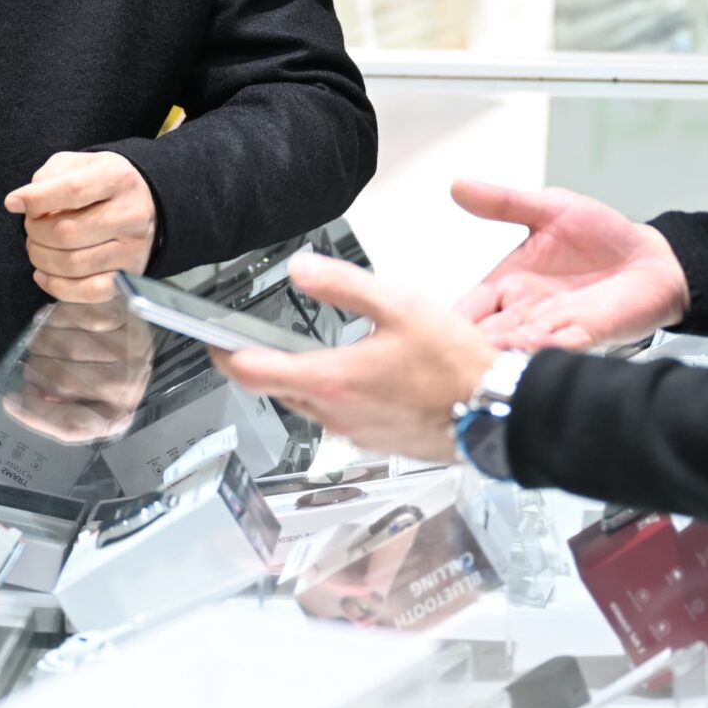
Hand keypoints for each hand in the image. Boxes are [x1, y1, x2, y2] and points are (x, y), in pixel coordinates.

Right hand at [3, 300, 154, 442]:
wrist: (133, 335)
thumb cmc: (102, 371)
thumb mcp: (83, 401)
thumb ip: (56, 408)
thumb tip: (27, 398)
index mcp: (115, 415)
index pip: (71, 424)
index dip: (34, 413)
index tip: (10, 401)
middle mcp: (127, 385)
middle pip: (61, 381)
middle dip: (35, 370)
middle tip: (31, 362)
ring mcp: (130, 350)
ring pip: (66, 347)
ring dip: (42, 341)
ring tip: (40, 340)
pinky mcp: (126, 318)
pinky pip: (78, 317)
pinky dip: (57, 316)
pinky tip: (54, 319)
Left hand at [4, 152, 155, 301]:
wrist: (144, 204)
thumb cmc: (102, 184)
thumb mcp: (77, 164)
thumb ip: (48, 177)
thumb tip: (20, 202)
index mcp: (118, 178)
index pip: (71, 191)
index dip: (35, 200)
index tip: (13, 203)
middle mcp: (130, 215)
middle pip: (67, 232)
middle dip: (35, 232)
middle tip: (31, 227)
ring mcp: (132, 249)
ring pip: (72, 264)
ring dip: (41, 258)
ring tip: (37, 247)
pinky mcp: (129, 275)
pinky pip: (88, 291)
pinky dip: (57, 286)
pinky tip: (44, 274)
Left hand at [212, 253, 495, 464]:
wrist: (497, 412)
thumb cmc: (457, 365)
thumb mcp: (398, 305)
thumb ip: (344, 285)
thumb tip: (301, 268)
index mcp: (333, 380)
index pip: (253, 374)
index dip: (224, 355)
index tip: (210, 341)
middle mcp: (336, 413)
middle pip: (276, 390)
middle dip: (260, 365)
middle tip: (249, 341)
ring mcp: (355, 432)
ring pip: (307, 404)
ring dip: (297, 380)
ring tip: (304, 351)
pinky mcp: (374, 439)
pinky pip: (337, 416)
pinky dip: (332, 394)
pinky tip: (356, 373)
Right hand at [450, 181, 688, 351]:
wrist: (652, 258)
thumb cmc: (603, 236)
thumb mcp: (548, 208)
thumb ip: (504, 203)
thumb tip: (459, 186)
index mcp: (510, 283)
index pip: (470, 306)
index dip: (450, 318)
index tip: (425, 327)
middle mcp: (527, 310)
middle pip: (487, 334)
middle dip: (469, 344)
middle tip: (448, 352)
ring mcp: (555, 326)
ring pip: (517, 345)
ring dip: (501, 351)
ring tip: (483, 352)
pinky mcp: (586, 335)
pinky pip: (559, 346)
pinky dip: (544, 351)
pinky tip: (528, 351)